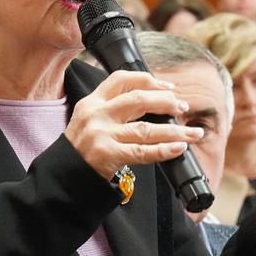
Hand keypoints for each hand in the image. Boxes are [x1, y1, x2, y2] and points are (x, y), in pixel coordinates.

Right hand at [64, 72, 203, 180]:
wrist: (61, 176)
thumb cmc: (80, 149)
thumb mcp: (88, 120)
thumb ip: (113, 108)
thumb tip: (153, 101)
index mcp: (92, 102)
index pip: (122, 79)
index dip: (149, 80)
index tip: (169, 87)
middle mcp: (96, 115)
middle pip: (138, 100)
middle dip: (166, 102)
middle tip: (182, 108)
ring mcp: (101, 135)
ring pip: (146, 129)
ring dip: (175, 131)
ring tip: (194, 133)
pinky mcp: (107, 155)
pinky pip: (142, 152)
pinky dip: (164, 150)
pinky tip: (179, 148)